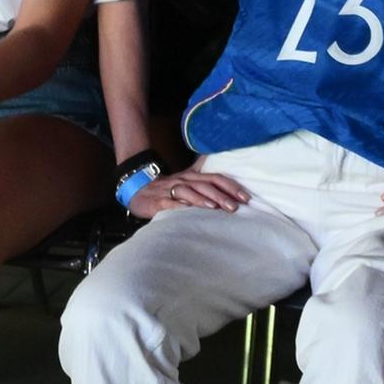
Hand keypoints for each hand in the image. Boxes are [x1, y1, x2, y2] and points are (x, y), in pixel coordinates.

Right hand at [129, 167, 251, 219]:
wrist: (138, 190)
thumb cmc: (168, 188)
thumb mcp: (188, 181)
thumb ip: (205, 178)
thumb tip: (224, 173)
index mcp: (194, 177)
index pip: (216, 178)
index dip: (231, 186)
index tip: (246, 197)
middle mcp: (184, 181)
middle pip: (205, 185)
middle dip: (221, 195)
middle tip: (235, 207)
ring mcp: (171, 190)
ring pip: (188, 191)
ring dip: (202, 199)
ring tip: (214, 208)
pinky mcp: (158, 201)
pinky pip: (169, 203)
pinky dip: (179, 206)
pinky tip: (187, 210)